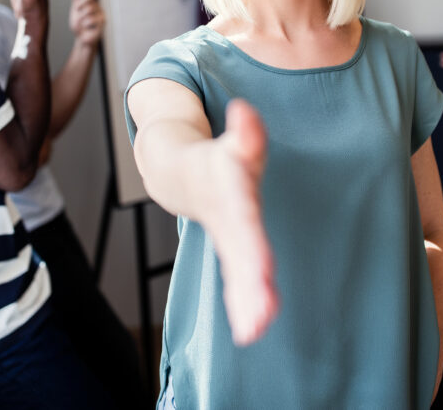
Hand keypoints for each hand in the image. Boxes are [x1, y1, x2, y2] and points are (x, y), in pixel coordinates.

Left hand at [69, 0, 104, 45]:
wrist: (81, 39)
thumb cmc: (79, 26)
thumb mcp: (75, 11)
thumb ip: (75, 0)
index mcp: (90, 2)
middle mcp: (97, 6)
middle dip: (79, 5)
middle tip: (77, 12)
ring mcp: (101, 14)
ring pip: (89, 9)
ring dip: (81, 17)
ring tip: (81, 23)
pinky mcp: (102, 22)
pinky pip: (90, 20)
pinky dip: (84, 25)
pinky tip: (87, 28)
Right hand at [205, 99, 278, 345]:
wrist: (179, 174)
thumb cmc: (216, 159)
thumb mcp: (234, 144)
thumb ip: (246, 132)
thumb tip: (244, 110)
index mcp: (232, 200)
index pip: (245, 224)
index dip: (253, 247)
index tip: (263, 273)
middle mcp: (230, 225)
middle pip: (242, 259)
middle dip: (250, 288)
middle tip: (261, 321)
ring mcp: (230, 241)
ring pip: (239, 276)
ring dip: (247, 304)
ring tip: (256, 331)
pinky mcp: (235, 251)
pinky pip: (240, 281)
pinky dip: (245, 304)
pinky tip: (254, 330)